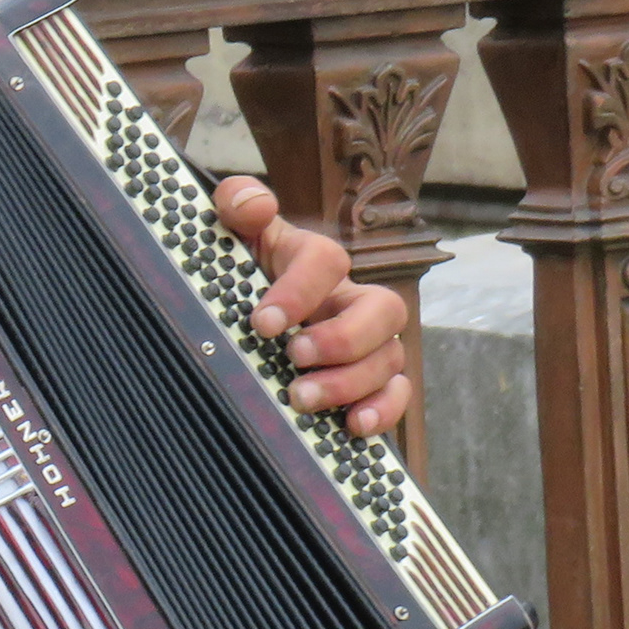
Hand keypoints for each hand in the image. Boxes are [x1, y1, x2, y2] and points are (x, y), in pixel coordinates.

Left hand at [214, 178, 411, 437]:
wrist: (236, 308)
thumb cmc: (240, 271)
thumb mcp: (232, 234)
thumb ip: (236, 203)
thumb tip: (254, 204)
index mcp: (315, 262)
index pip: (328, 260)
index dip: (300, 291)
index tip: (262, 323)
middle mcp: (350, 300)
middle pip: (383, 308)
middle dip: (341, 338)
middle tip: (294, 357)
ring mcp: (366, 342)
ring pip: (390, 356)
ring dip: (350, 382)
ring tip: (301, 398)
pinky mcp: (368, 382)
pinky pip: (397, 393)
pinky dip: (382, 410)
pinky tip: (351, 425)